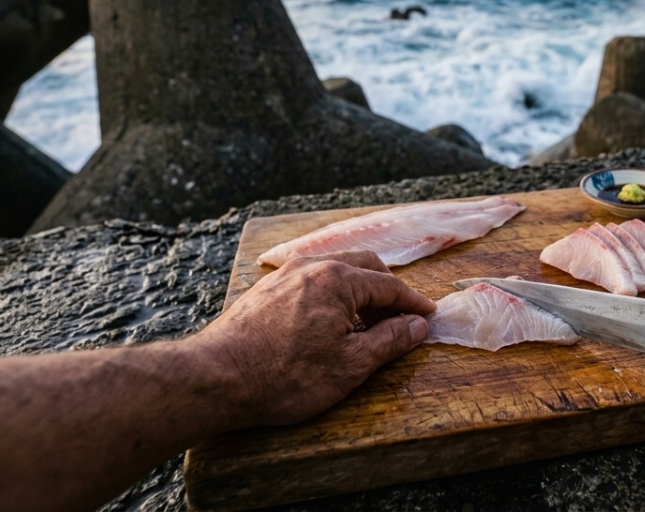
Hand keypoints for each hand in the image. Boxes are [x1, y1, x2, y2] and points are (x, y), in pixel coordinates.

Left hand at [191, 251, 435, 427]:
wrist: (216, 379)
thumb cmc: (284, 376)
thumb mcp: (349, 366)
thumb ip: (389, 341)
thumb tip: (416, 326)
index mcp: (338, 279)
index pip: (389, 285)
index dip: (413, 303)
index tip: (428, 316)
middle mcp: (312, 266)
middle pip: (363, 267)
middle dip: (387, 290)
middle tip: (400, 317)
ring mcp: (285, 275)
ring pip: (335, 271)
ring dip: (358, 291)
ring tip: (366, 322)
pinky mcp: (266, 289)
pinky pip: (311, 280)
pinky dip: (332, 294)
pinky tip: (330, 321)